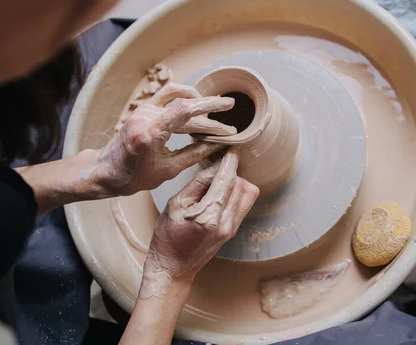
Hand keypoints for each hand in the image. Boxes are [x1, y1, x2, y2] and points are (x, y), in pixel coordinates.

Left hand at [91, 83, 237, 195]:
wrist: (105, 171)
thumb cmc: (133, 177)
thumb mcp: (168, 170)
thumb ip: (195, 155)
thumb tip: (217, 146)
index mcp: (149, 133)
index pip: (186, 111)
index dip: (210, 109)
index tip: (228, 113)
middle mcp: (145, 116)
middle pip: (186, 109)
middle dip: (210, 120)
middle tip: (228, 128)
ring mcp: (143, 109)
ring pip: (179, 99)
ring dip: (199, 106)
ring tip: (214, 115)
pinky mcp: (143, 108)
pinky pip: (168, 95)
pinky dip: (185, 98)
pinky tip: (197, 104)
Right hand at [140, 147, 258, 296]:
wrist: (173, 268)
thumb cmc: (168, 236)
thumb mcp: (175, 204)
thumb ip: (198, 183)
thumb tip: (216, 165)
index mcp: (209, 216)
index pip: (226, 180)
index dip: (230, 161)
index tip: (232, 148)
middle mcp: (225, 224)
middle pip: (240, 184)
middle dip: (230, 171)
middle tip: (216, 166)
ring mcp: (232, 229)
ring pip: (247, 193)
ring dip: (235, 182)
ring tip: (217, 181)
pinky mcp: (233, 231)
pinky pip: (244, 204)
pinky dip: (236, 193)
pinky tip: (221, 192)